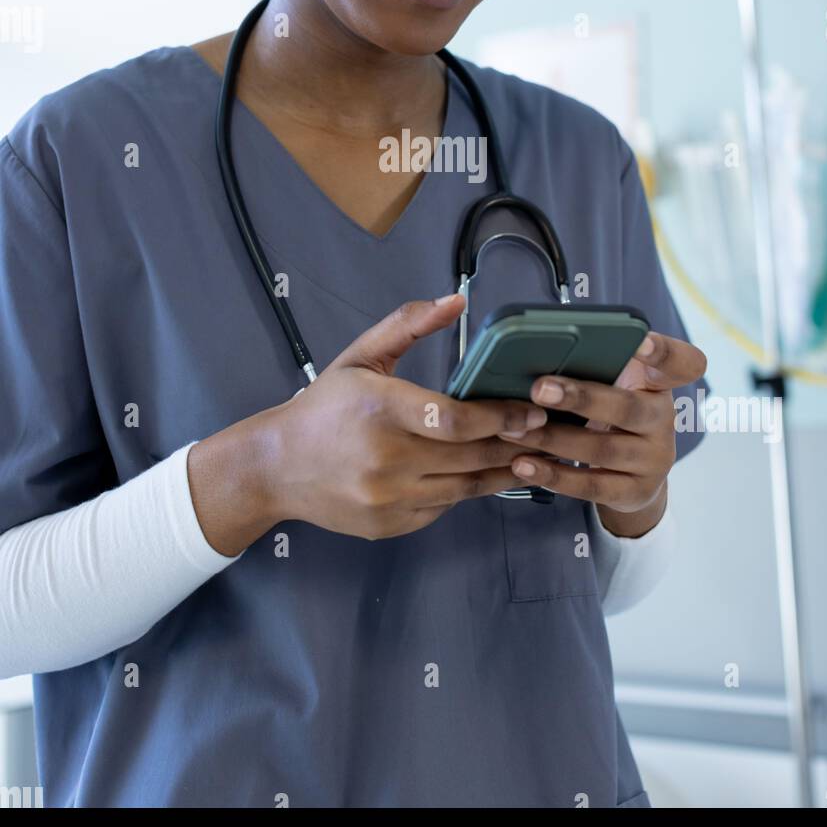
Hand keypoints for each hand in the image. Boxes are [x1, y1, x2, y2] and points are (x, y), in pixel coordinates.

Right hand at [257, 294, 547, 540]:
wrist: (276, 467)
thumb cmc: (324, 407)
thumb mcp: (360, 357)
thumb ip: (408, 324)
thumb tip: (458, 301)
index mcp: (379, 408)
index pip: (453, 419)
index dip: (500, 417)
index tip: (532, 411)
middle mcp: (385, 458)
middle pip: (469, 455)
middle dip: (515, 444)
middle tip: (550, 432)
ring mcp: (387, 498)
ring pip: (465, 488)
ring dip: (503, 471)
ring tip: (533, 455)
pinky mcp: (390, 525)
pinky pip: (444, 507)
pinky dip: (467, 490)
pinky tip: (488, 473)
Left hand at [498, 330, 707, 521]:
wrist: (633, 471)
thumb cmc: (610, 410)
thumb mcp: (613, 384)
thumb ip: (593, 366)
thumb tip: (530, 351)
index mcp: (659, 383)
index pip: (681, 363)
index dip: (663, 352)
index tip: (641, 341)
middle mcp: (664, 420)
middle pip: (629, 408)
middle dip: (581, 398)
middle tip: (538, 388)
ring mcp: (654, 460)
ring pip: (602, 449)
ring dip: (553, 439)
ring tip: (512, 429)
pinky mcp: (635, 492)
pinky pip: (592, 486)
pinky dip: (554, 475)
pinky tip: (523, 464)